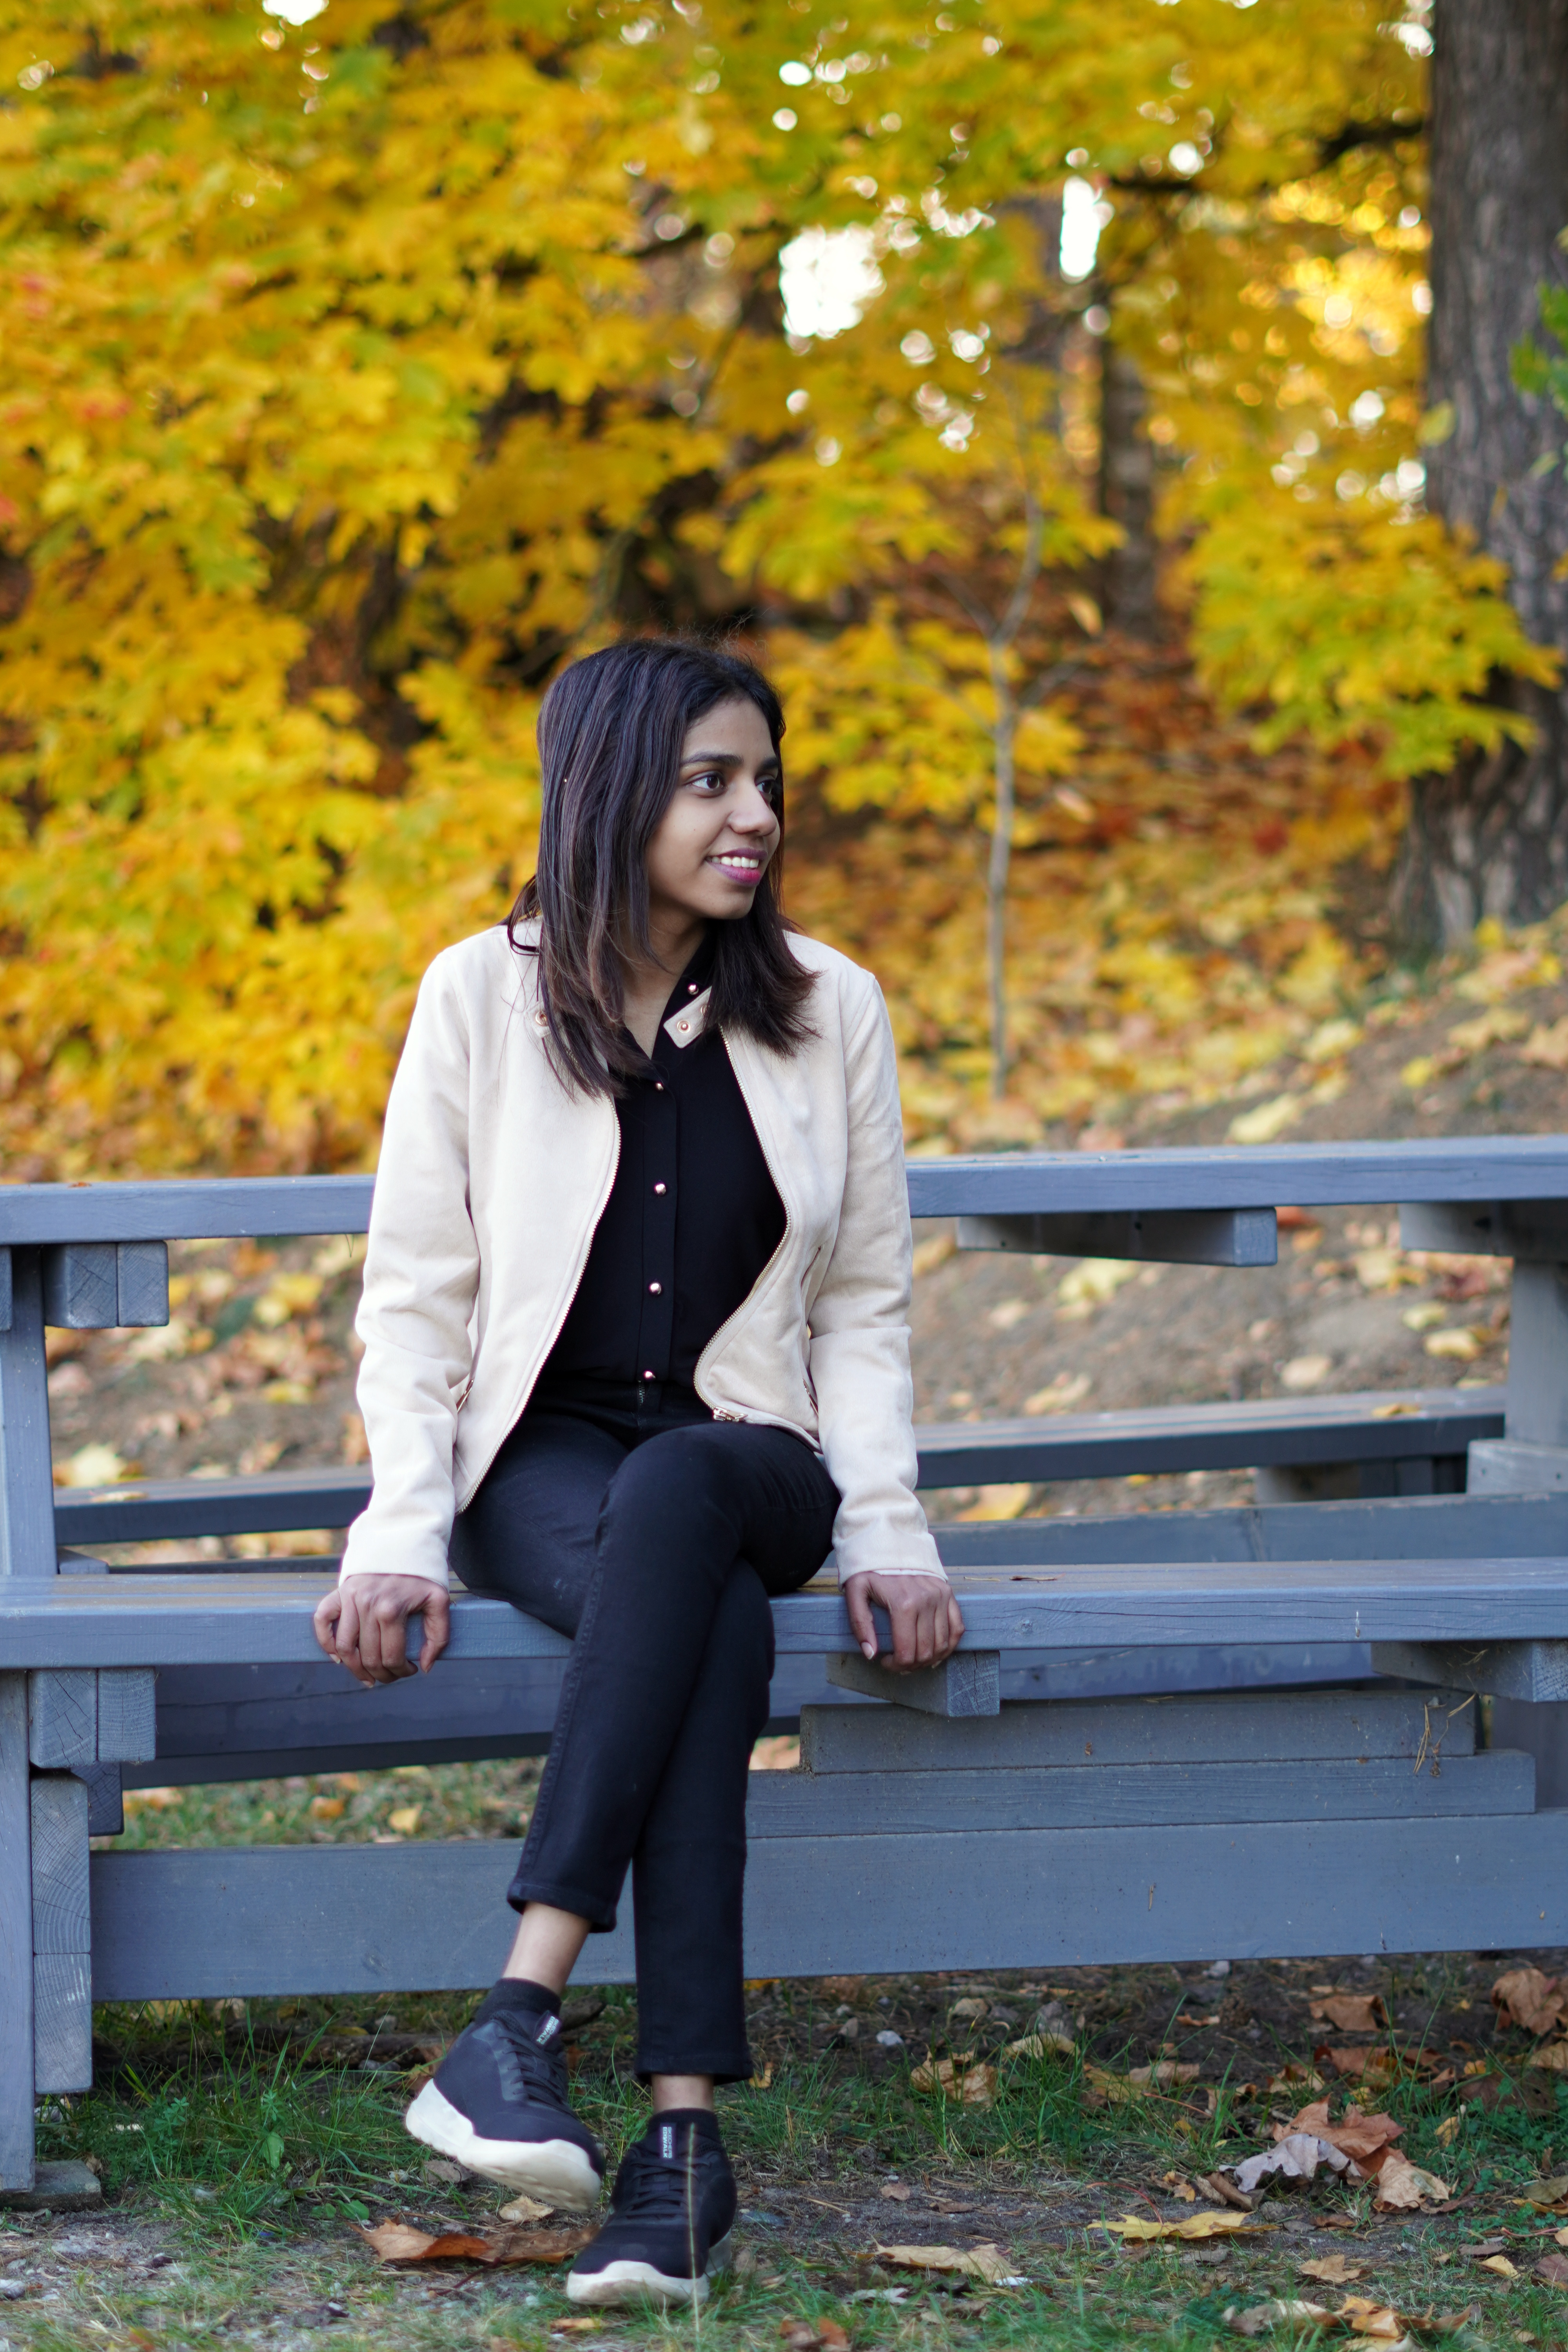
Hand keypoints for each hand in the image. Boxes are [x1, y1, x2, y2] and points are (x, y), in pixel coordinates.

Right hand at [312, 1575, 450, 1687]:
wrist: (403, 1543)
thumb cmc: (423, 1576)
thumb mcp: (439, 1601)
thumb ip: (438, 1635)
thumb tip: (425, 1667)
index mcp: (391, 1609)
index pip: (392, 1656)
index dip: (402, 1671)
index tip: (410, 1670)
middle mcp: (367, 1605)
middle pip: (368, 1657)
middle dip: (382, 1675)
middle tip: (391, 1676)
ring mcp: (350, 1598)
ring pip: (344, 1647)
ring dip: (354, 1669)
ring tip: (367, 1677)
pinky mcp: (339, 1592)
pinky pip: (322, 1620)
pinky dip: (326, 1642)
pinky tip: (338, 1658)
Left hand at [843, 1572, 964, 1671]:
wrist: (889, 1542)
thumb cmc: (869, 1570)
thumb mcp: (855, 1592)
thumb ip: (860, 1624)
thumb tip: (871, 1654)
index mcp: (903, 1604)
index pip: (906, 1652)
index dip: (896, 1666)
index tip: (885, 1663)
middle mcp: (927, 1601)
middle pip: (925, 1651)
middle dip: (911, 1665)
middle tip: (898, 1664)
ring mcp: (940, 1596)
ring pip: (943, 1644)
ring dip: (929, 1659)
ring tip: (914, 1659)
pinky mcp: (948, 1593)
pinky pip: (957, 1627)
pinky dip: (950, 1645)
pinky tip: (936, 1652)